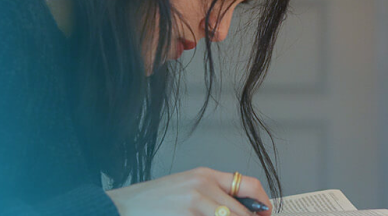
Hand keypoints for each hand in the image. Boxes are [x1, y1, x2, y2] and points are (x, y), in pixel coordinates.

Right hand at [106, 167, 272, 215]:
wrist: (120, 208)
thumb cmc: (151, 201)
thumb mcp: (185, 188)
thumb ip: (213, 194)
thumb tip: (243, 209)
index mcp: (204, 175)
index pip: (248, 184)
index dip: (264, 202)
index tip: (266, 214)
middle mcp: (202, 186)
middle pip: (244, 211)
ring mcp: (194, 203)